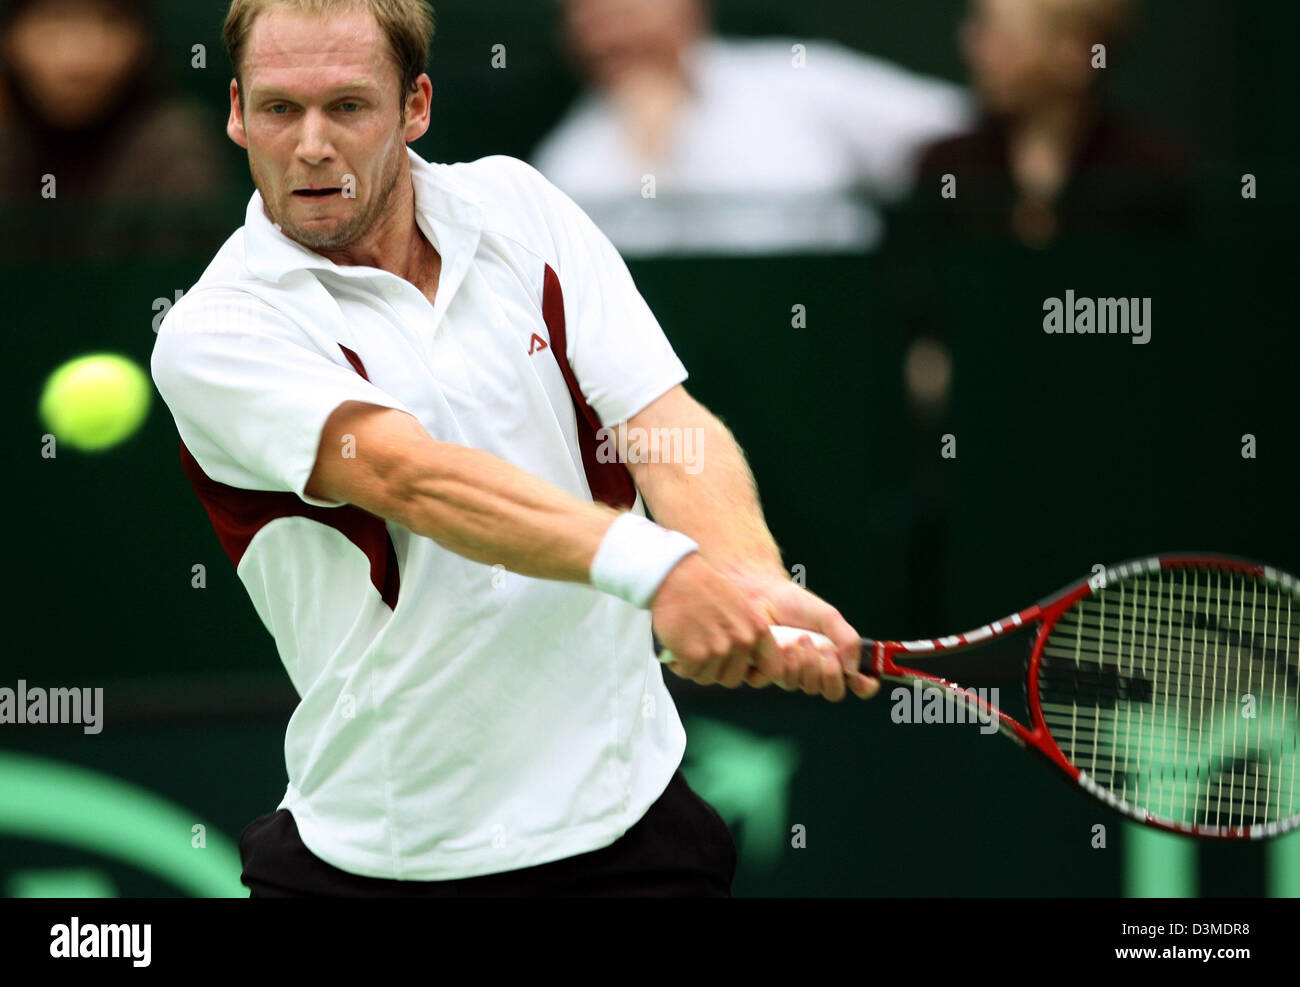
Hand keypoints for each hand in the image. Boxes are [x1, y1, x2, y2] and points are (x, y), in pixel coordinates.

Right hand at [650, 553, 787, 687]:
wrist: (675, 574)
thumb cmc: (702, 588)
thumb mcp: (739, 608)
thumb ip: (746, 634)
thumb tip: (745, 662)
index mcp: (757, 628)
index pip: (770, 668)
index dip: (755, 674)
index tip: (742, 671)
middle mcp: (743, 640)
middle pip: (732, 678)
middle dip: (715, 671)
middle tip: (702, 653)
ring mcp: (719, 649)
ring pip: (707, 677)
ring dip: (694, 667)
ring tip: (687, 644)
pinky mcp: (695, 654)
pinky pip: (687, 672)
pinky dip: (678, 664)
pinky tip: (676, 645)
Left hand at [723, 567, 879, 701]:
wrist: (762, 594)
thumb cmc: (796, 604)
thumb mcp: (829, 617)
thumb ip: (848, 640)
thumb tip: (854, 670)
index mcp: (837, 658)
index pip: (860, 684)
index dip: (865, 685)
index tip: (860, 678)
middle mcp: (816, 670)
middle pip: (833, 691)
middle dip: (829, 671)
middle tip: (821, 647)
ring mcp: (791, 674)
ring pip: (805, 687)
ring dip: (804, 662)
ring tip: (797, 638)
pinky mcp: (765, 672)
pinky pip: (775, 680)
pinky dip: (778, 663)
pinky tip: (777, 645)